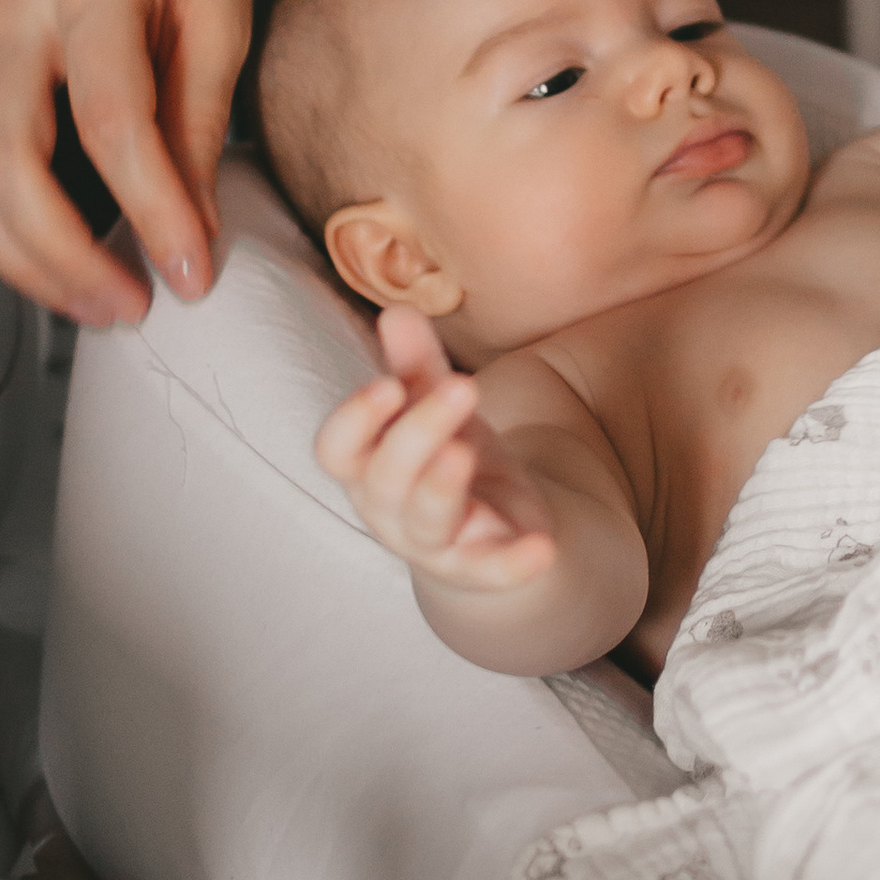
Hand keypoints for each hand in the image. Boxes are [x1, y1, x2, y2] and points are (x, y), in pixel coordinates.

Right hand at [0, 0, 255, 325]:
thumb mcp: (227, 13)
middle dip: (63, 253)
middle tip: (132, 305)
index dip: (150, 204)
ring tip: (100, 300)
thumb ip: (202, 119)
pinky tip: (53, 262)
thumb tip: (193, 231)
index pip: (111, 112)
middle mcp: (14, 4)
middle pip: (5, 155)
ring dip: (23, 259)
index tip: (191, 270)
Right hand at [314, 306, 559, 592]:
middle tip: (461, 384)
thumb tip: (397, 309)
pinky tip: (542, 547)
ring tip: (466, 450)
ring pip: (427, 520)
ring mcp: (435, 543)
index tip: (386, 385)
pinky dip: (514, 562)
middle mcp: (391, 510)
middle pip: (385, 479)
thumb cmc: (445, 455)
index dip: (355, 421)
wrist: (488, 529)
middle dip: (417, 433)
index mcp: (368, 466)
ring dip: (442, 486)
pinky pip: (492, 569)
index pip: (337, 450)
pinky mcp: (483, 565)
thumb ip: (415, 364)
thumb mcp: (435, 406)